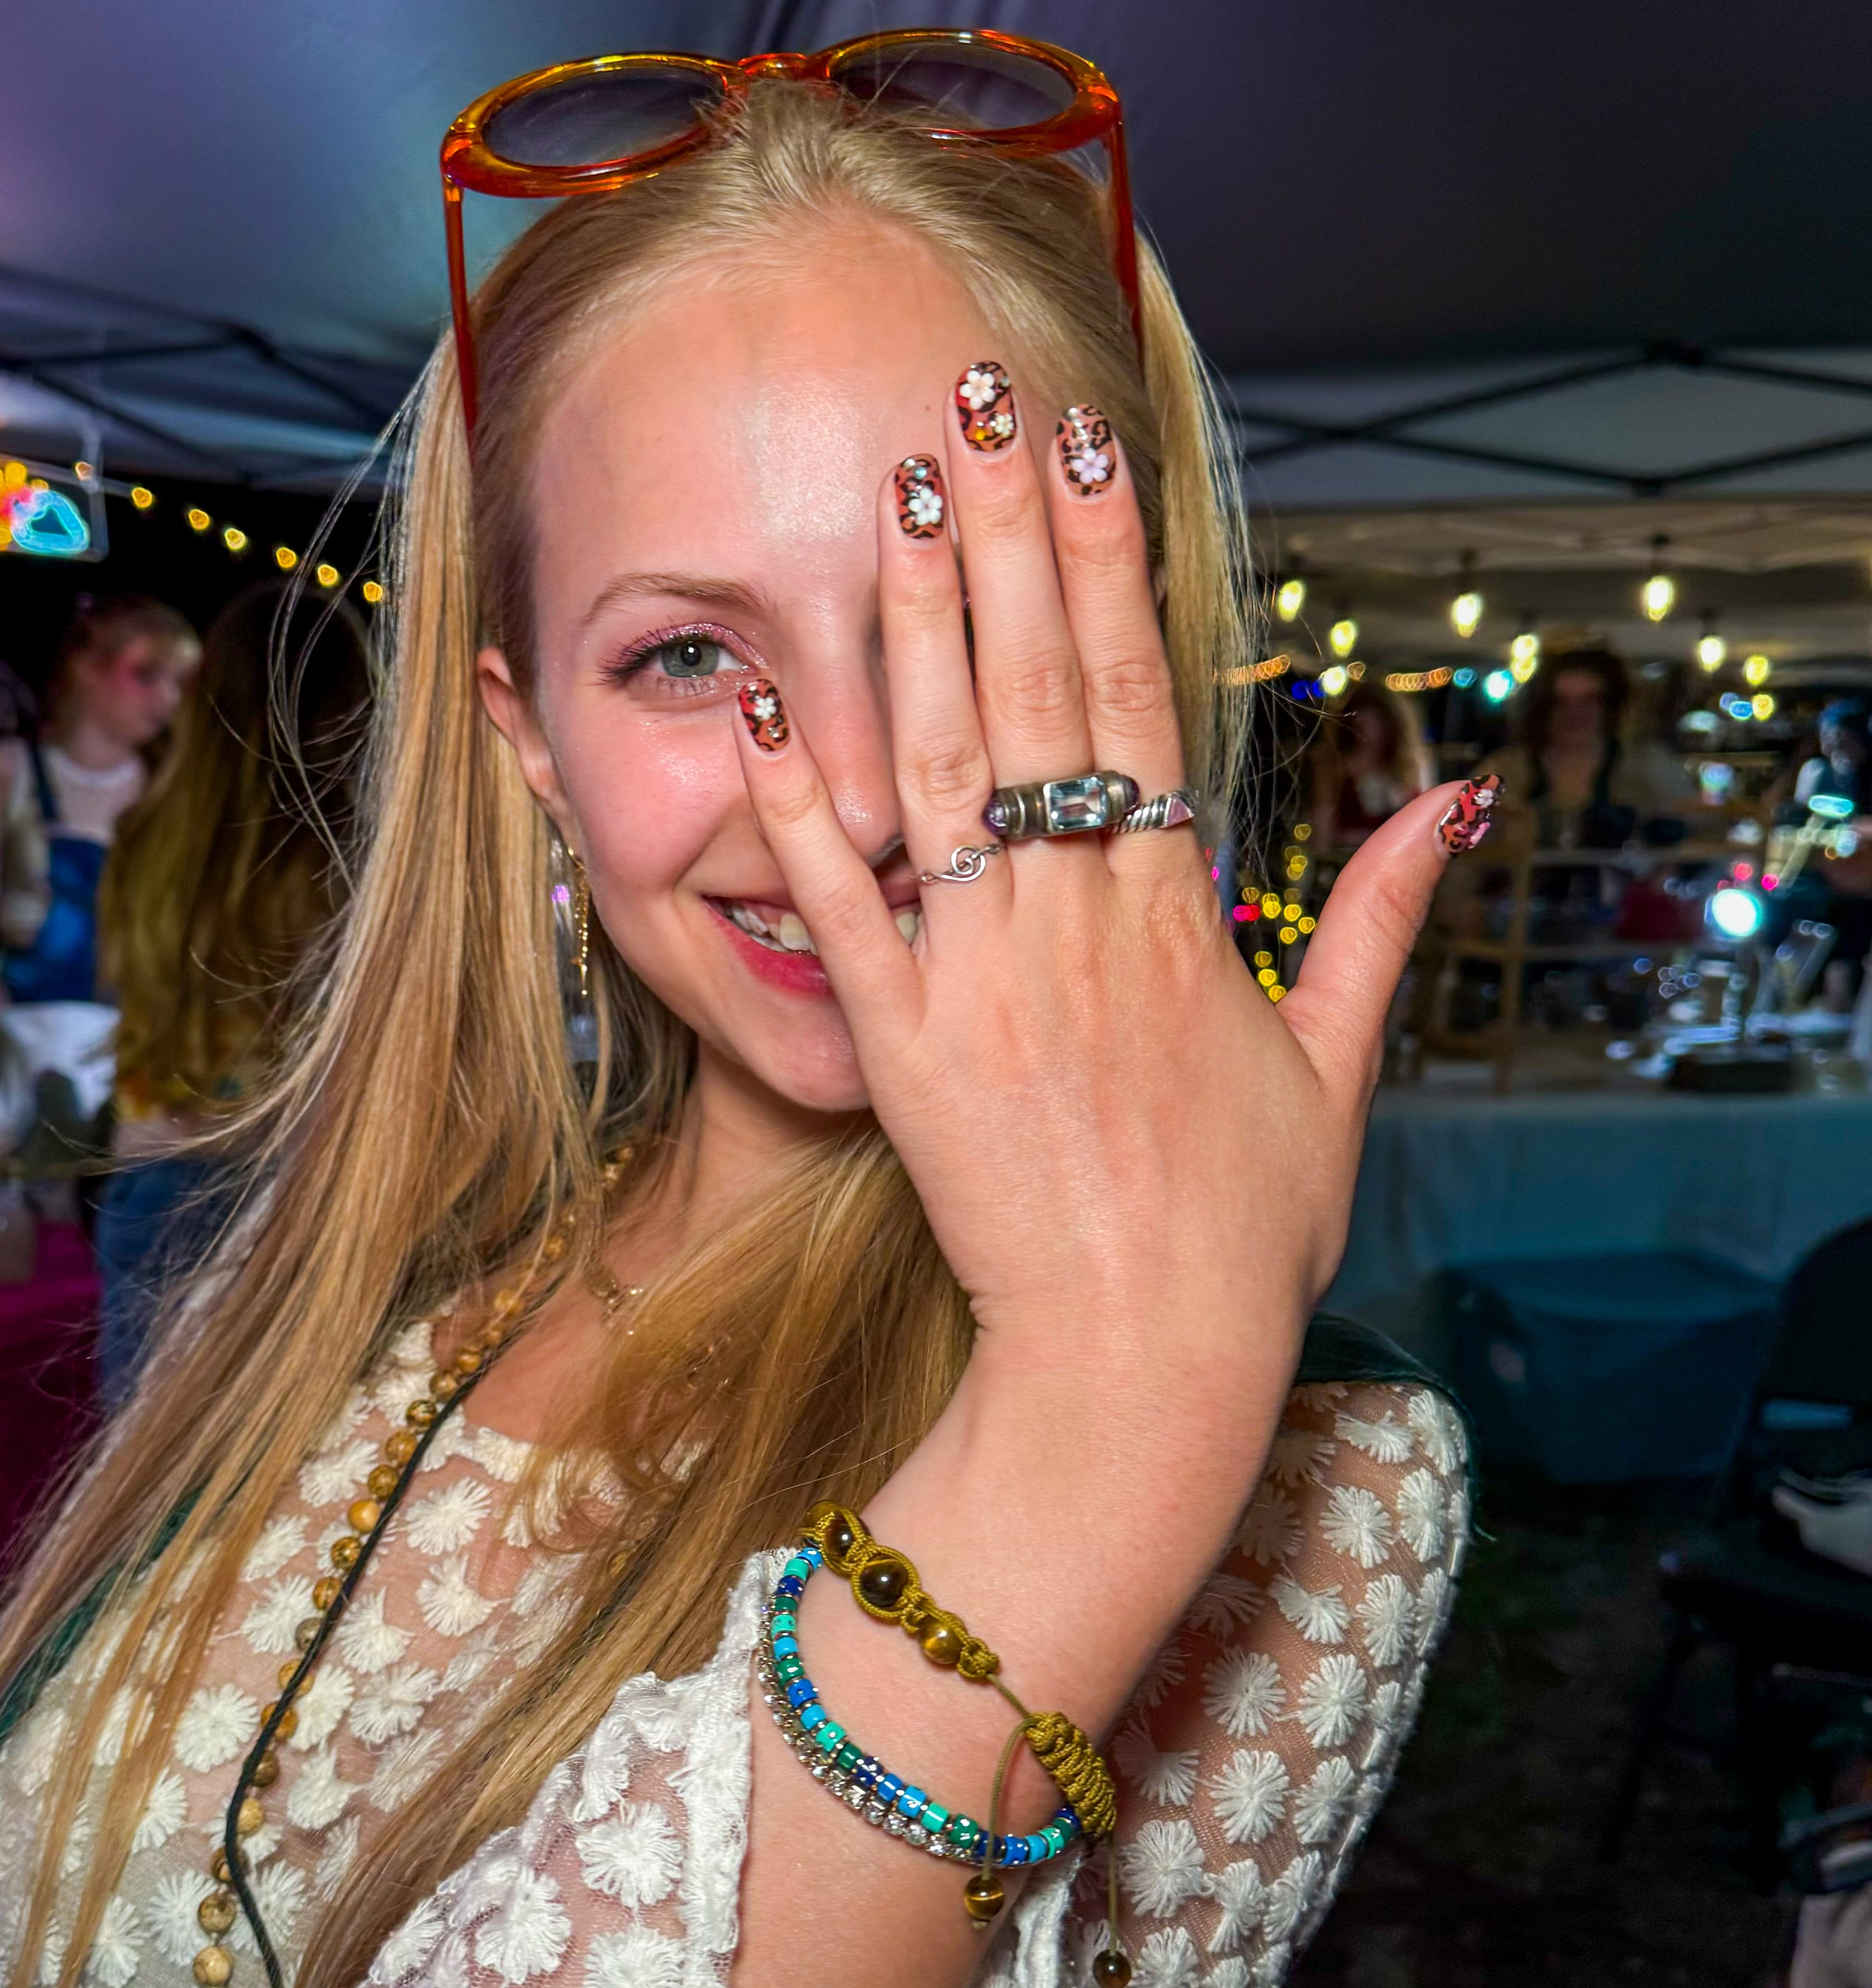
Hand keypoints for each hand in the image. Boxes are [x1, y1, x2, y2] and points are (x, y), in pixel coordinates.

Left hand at [732, 370, 1492, 1398]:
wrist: (1143, 1356)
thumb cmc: (1243, 1229)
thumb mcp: (1334, 1072)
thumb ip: (1378, 927)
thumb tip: (1449, 806)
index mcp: (1176, 913)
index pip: (1139, 697)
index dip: (1109, 566)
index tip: (1085, 455)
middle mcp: (1077, 918)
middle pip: (1038, 692)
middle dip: (1005, 540)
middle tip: (970, 408)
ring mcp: (982, 974)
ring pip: (942, 767)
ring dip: (914, 626)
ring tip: (888, 501)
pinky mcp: (899, 1045)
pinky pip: (843, 907)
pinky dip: (798, 808)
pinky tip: (761, 709)